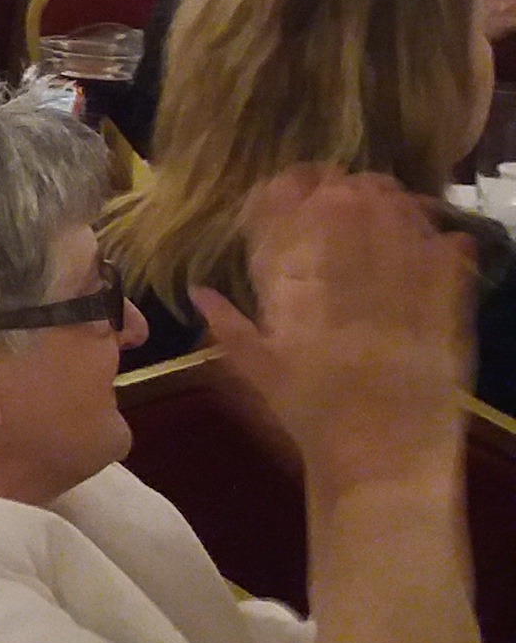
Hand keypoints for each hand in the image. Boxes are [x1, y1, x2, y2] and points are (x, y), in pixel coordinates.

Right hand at [200, 166, 470, 488]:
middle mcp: (347, 307)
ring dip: (393, 214)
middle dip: (344, 197)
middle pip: (346, 234)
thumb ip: (229, 329)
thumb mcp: (261, 378)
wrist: (381, 467)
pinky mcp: (442, 331)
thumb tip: (196, 290)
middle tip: (343, 175)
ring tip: (389, 189)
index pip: (289, 242)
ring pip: (395, 248)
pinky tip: (446, 233)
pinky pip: (444, 282)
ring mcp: (399, 316)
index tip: (286, 182)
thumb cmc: (314, 423)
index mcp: (300, 314)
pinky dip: (445, 255)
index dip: (287, 205)